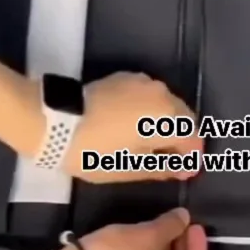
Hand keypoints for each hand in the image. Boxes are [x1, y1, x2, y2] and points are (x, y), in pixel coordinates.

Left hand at [68, 73, 203, 183]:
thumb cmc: (95, 151)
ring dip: (168, 123)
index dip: (193, 157)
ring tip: (154, 143)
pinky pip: (149, 94)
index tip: (186, 172)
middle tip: (172, 161)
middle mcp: (161, 94)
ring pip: (167, 103)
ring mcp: (143, 82)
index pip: (193, 137)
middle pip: (184, 117)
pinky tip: (137, 125)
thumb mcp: (129, 167)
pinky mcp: (126, 77)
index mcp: (166, 118)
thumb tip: (182, 168)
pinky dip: (151, 110)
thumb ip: (161, 166)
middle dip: (183, 139)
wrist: (56, 122)